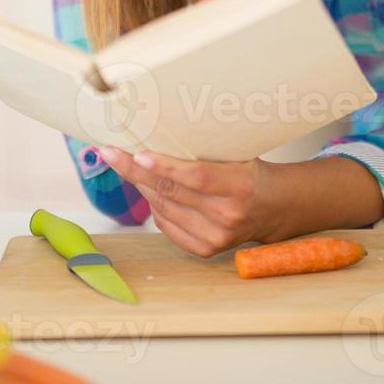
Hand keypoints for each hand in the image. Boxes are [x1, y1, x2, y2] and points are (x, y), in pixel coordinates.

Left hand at [99, 147, 279, 256]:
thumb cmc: (250, 172)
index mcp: (240, 186)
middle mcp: (227, 216)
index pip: (196, 176)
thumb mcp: (237, 154)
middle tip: (112, 152)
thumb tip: (159, 135)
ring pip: (164, 208)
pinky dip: (155, 206)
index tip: (137, 154)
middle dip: (136, 171)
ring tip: (126, 165)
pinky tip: (150, 190)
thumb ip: (205, 150)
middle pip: (172, 192)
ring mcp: (216, 236)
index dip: (165, 166)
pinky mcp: (205, 249)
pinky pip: (166, 225)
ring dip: (141, 186)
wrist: (272, 207)